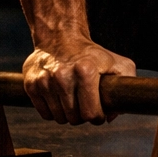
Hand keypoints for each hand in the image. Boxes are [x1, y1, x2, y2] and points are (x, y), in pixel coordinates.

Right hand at [22, 37, 136, 124]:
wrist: (60, 38)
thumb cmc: (91, 54)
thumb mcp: (117, 63)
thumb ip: (125, 85)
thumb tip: (112, 114)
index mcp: (86, 70)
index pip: (91, 113)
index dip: (98, 117)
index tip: (99, 112)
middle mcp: (63, 76)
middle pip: (75, 118)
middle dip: (83, 116)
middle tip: (85, 104)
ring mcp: (45, 81)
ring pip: (59, 118)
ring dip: (68, 114)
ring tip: (73, 99)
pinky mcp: (31, 85)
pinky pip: (44, 114)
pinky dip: (53, 111)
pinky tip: (59, 98)